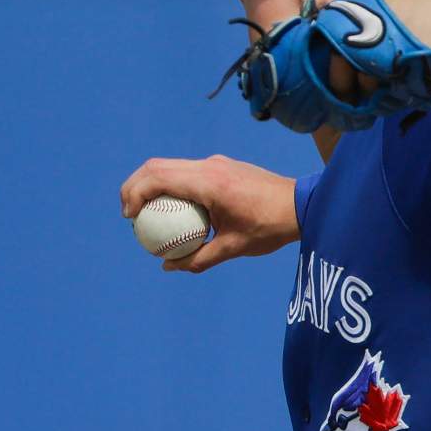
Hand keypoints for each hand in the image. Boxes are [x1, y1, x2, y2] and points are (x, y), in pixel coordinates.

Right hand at [120, 155, 298, 272]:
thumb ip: (198, 259)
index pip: (158, 178)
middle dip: (135, 186)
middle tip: (129, 213)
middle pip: (157, 166)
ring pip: (171, 165)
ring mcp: (216, 163)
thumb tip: (168, 267)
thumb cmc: (270, 227)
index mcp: (209, 183)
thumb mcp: (233, 248)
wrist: (302, 205)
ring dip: (152, 184)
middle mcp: (209, 167)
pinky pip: (187, 172)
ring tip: (145, 212)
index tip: (130, 217)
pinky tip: (173, 210)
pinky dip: (172, 185)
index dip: (135, 194)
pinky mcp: (222, 167)